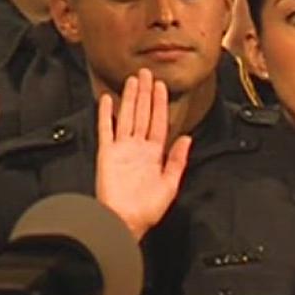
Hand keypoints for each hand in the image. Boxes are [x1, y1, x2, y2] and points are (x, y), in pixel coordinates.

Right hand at [96, 69, 191, 240]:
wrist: (125, 221)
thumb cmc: (147, 209)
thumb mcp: (170, 184)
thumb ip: (178, 160)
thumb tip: (187, 138)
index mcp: (154, 155)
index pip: (158, 122)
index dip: (160, 104)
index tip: (161, 86)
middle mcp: (137, 148)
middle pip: (142, 114)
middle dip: (145, 94)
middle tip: (146, 74)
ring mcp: (121, 149)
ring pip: (127, 117)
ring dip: (130, 98)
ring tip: (133, 80)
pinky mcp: (107, 154)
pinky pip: (106, 129)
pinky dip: (106, 114)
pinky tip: (108, 99)